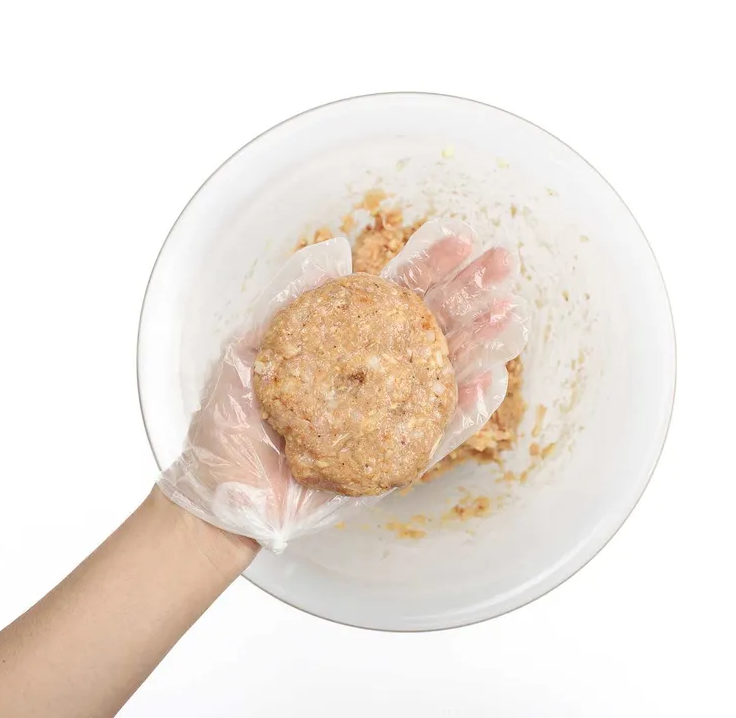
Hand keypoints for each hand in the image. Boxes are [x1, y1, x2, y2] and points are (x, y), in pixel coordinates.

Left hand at [157, 220, 527, 551]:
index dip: (429, 262)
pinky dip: (468, 410)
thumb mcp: (247, 352)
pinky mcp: (396, 458)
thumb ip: (289, 300)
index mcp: (344, 338)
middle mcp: (375, 371)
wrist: (223, 498)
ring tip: (512, 317)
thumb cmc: (228, 426)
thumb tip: (333, 250)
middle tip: (504, 262)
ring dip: (481, 343)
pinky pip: (440, 432)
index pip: (394, 292)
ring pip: (447, 372)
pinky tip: (491, 380)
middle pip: (432, 323)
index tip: (461, 237)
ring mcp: (390, 414)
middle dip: (470, 291)